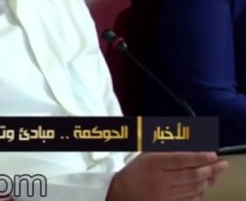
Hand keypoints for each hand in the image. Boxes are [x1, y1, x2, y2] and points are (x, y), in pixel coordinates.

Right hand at [106, 152, 228, 200]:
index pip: (181, 159)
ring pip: (193, 188)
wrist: (120, 194)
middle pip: (191, 174)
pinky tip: (203, 188)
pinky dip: (199, 194)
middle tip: (222, 165)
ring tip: (215, 175)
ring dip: (207, 181)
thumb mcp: (145, 156)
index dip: (199, 156)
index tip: (213, 154)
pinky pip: (188, 200)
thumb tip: (189, 147)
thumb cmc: (134, 172)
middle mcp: (160, 179)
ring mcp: (164, 195)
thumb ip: (165, 151)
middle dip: (210, 169)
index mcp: (152, 163)